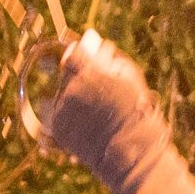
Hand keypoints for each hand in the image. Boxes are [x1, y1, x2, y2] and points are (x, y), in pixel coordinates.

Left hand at [44, 30, 161, 179]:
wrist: (130, 154)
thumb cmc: (136, 112)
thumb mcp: (129, 77)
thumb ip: (107, 55)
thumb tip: (92, 38)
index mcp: (89, 76)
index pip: (76, 51)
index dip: (84, 47)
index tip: (91, 44)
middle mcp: (70, 91)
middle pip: (68, 69)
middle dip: (82, 70)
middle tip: (101, 79)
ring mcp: (61, 111)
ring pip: (63, 88)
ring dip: (76, 89)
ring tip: (98, 103)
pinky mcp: (57, 127)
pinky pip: (60, 108)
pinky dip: (72, 108)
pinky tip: (90, 116)